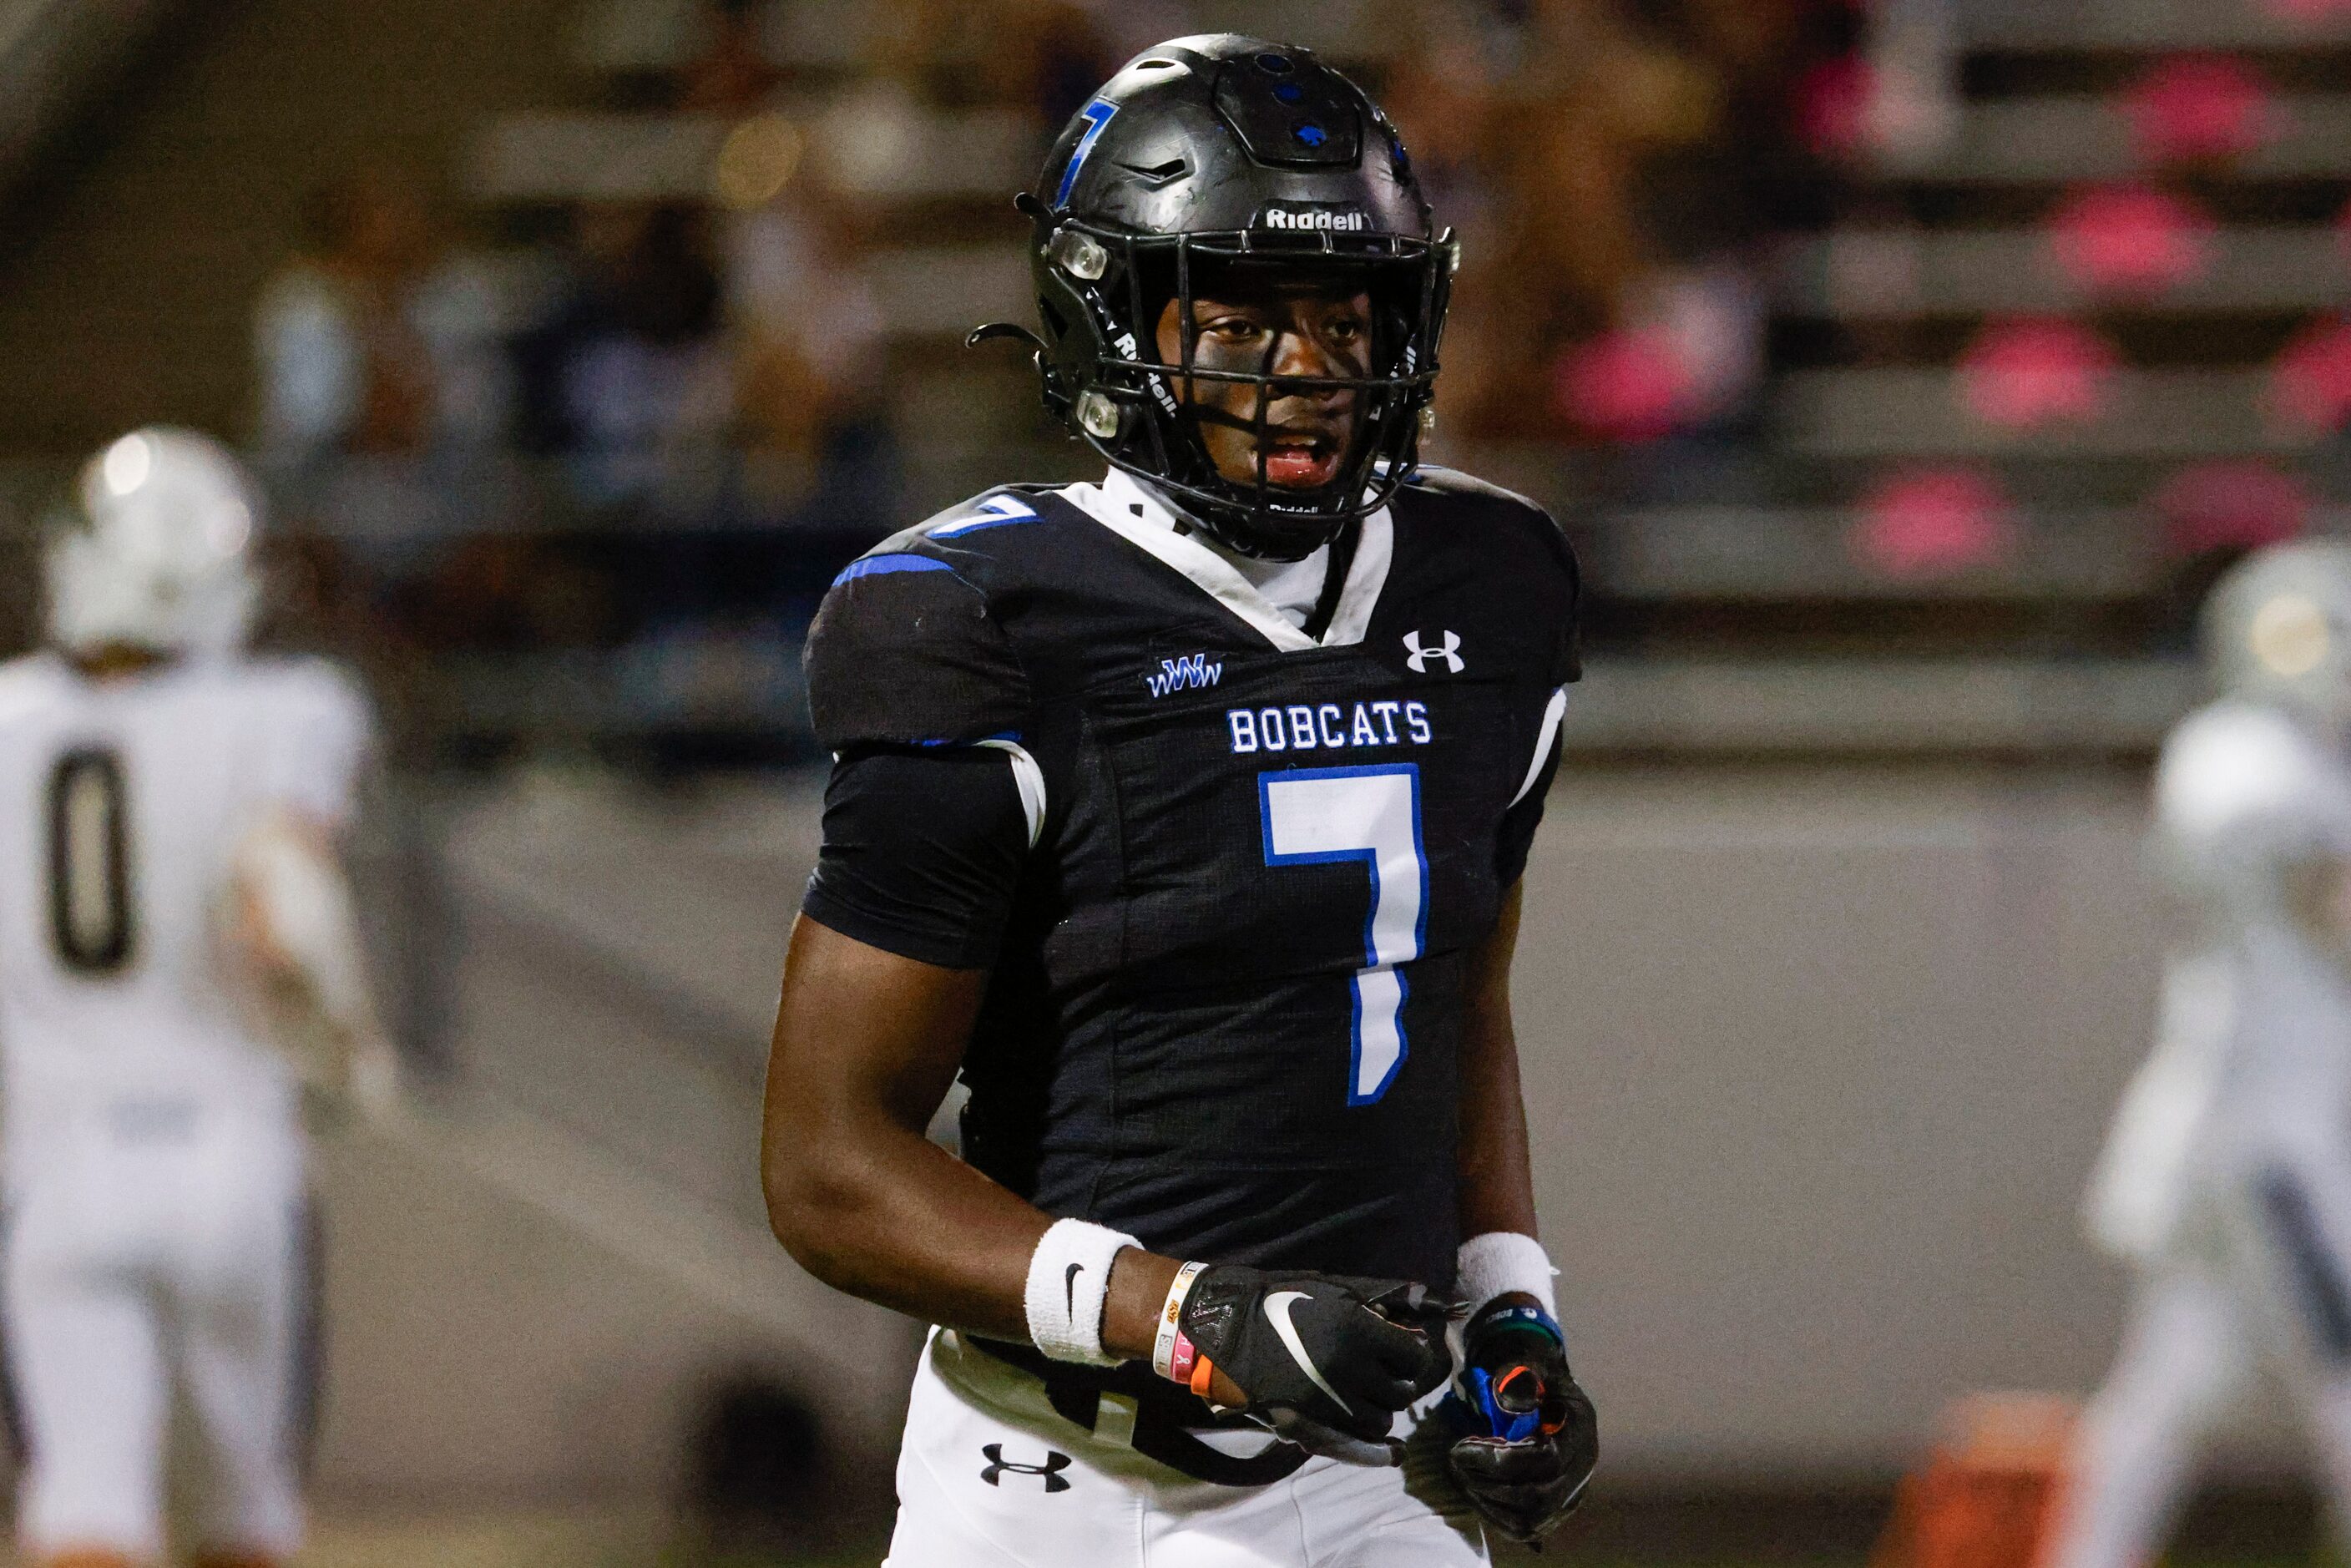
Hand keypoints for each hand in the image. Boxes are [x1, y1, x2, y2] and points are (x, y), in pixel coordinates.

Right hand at [1177, 1266, 1452, 1464]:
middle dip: (1396, 1380)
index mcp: (1357, 1331)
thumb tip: (1435, 1302)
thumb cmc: (1281, 1298)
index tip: (1400, 1346)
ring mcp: (1326, 1402)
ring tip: (1365, 1393)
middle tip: (1382, 1369)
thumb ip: (1386, 1297)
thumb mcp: (1335, 1287)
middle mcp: (1347, 1370)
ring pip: (1380, 1421)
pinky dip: (1374, 1454)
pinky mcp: (1305, 1424)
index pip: (1412, 1356)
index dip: (1409, 1351)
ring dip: (1379, 1408)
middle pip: (1400, 1392)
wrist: (1225, 1327)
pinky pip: (1352, 1448)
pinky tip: (1392, 1454)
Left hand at [1443, 1297, 1596, 1544]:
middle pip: (1536, 1498)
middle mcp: (1582, 1470)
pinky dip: (1493, 1516)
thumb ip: (1520, 1376)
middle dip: (1487, 1483)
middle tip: (1455, 1463)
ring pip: (1529, 1520)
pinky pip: (1524, 1530)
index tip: (1460, 1447)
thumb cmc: (1535, 1378)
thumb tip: (1506, 1395)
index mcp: (1581, 1431)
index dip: (1498, 1459)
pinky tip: (1473, 1492)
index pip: (1546, 1461)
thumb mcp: (1531, 1365)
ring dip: (1487, 1502)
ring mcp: (1570, 1495)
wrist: (1548, 1394)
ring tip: (1461, 1476)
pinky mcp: (1555, 1511)